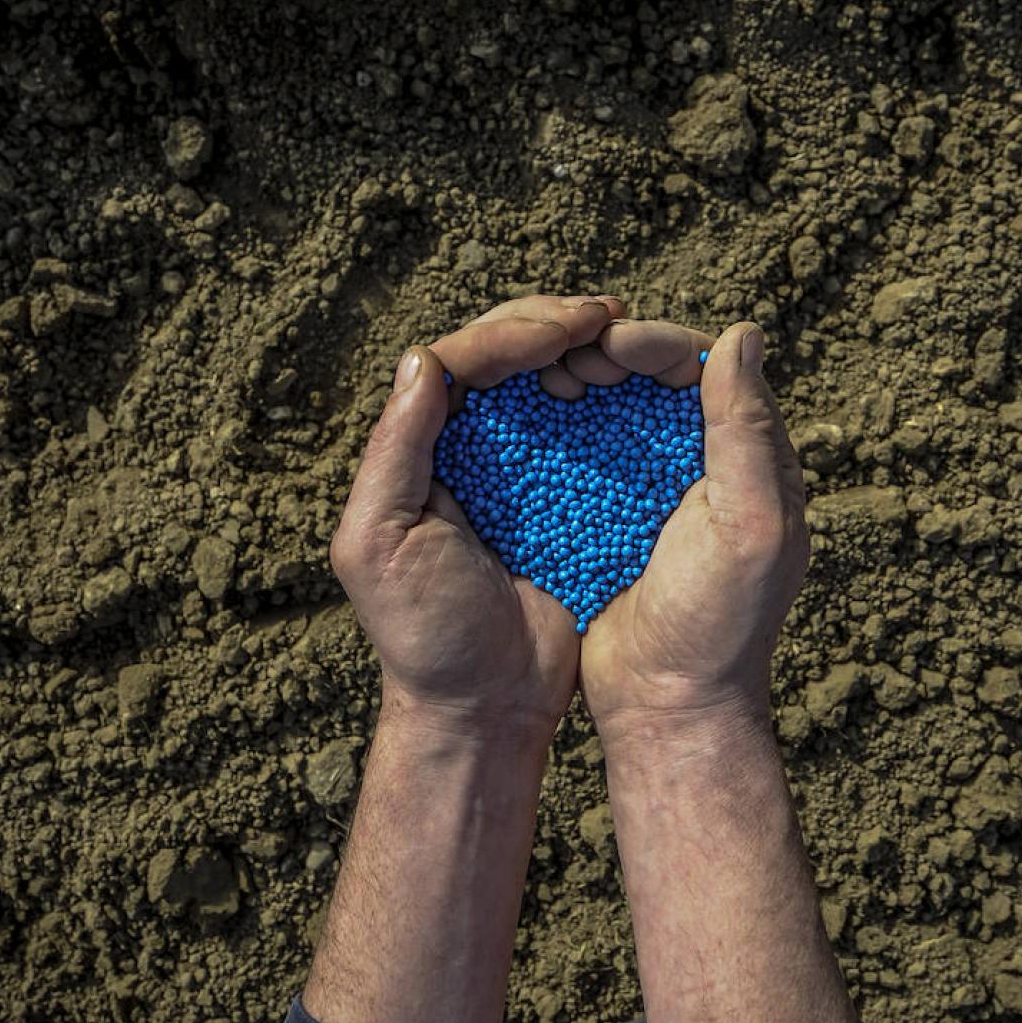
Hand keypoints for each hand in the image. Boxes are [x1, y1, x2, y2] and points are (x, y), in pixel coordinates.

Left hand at [329, 294, 625, 743]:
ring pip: (551, 381)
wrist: (485, 706)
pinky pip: (592, 433)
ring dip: (586, 348)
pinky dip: (615, 400)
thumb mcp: (379, 540)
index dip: (514, 331)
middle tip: (603, 315)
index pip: (463, 360)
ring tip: (622, 335)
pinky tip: (642, 385)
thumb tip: (425, 359)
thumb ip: (395, 451)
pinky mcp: (570, 499)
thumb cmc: (423, 631)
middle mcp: (470, 446)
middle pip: (508, 353)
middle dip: (554, 323)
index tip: (568, 327)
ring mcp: (524, 470)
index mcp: (422, 447)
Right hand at [576, 320, 809, 735]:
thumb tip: (743, 331)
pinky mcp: (600, 514)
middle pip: (648, 376)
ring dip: (572, 382)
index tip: (605, 342)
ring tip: (541, 380)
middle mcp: (699, 461)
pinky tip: (519, 418)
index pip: (700, 368)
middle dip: (604, 352)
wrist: (668, 708)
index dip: (653, 343)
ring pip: (606, 406)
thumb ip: (748, 430)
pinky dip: (547, 427)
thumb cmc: (720, 624)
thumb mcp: (750, 524)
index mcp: (745, 457)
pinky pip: (573, 451)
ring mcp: (645, 488)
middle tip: (564, 355)